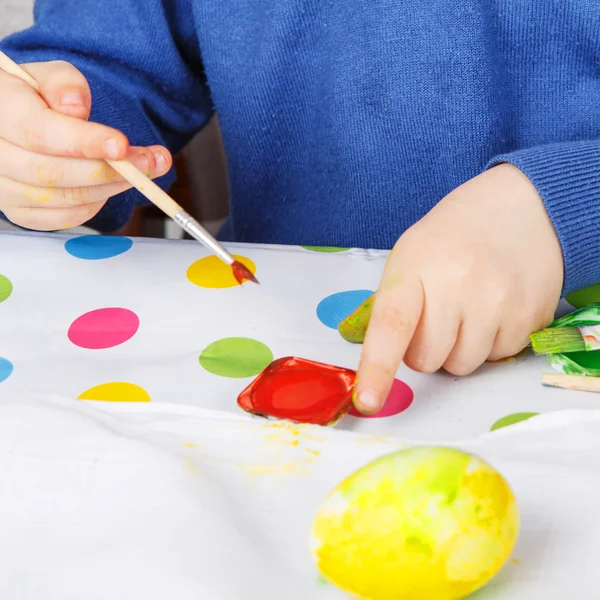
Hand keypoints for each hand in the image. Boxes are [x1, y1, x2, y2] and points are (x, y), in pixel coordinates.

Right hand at [0, 61, 171, 229]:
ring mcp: (4, 188)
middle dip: (108, 170)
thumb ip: (64, 83)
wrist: (17, 124)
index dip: (84, 142)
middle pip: (53, 173)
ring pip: (64, 198)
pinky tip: (110, 185)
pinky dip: (95, 204)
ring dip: (110, 187)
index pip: (38, 132)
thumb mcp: (48, 76)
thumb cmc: (34, 98)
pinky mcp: (21, 213)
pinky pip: (65, 217)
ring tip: (140, 172)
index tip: (121, 145)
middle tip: (147, 162)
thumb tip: (76, 108)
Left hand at [353, 163, 563, 412]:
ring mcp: (498, 302)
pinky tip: (495, 308)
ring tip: (468, 308)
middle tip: (437, 315)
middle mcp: (458, 285)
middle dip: (426, 349)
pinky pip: (498, 358)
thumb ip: (395, 304)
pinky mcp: (532, 316)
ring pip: (462, 365)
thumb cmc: (453, 237)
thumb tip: (385, 358)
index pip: (392, 325)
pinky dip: (491, 341)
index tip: (366, 401)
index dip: (377, 368)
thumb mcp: (411, 256)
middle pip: (428, 360)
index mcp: (415, 268)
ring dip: (459, 348)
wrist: (523, 208)